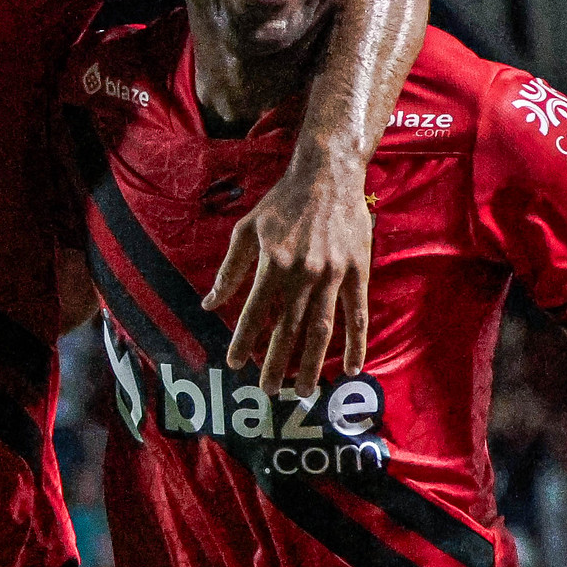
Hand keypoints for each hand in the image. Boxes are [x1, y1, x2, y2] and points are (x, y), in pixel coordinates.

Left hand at [203, 147, 370, 396]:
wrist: (328, 176)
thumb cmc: (282, 202)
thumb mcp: (246, 230)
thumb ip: (230, 270)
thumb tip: (209, 304)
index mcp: (273, 264)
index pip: (255, 313)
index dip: (244, 341)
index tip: (235, 363)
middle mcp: (303, 275)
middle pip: (288, 329)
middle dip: (276, 363)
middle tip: (268, 391)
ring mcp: (334, 276)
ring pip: (322, 330)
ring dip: (313, 364)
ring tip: (305, 391)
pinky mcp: (358, 273)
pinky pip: (357, 315)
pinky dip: (356, 344)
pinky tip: (352, 368)